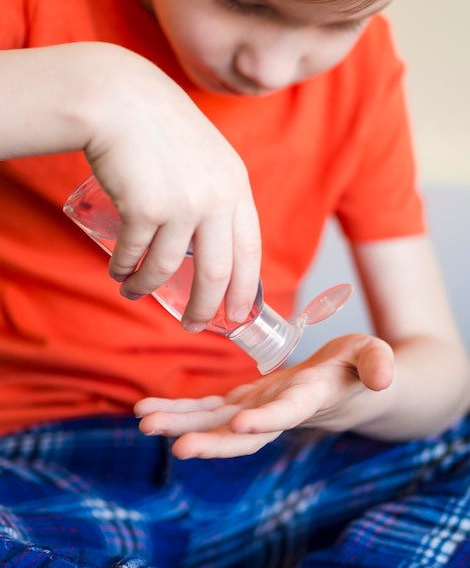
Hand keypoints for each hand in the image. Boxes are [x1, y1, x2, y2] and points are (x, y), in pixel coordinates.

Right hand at [81, 43, 260, 329]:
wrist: (121, 98)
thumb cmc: (161, 128)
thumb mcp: (207, 156)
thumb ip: (217, 195)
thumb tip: (210, 248)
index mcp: (236, 186)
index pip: (250, 250)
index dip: (246, 289)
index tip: (238, 315)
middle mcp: (216, 197)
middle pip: (218, 272)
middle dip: (204, 306)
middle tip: (192, 325)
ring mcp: (182, 203)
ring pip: (167, 268)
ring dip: (147, 286)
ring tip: (133, 290)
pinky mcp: (146, 207)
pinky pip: (135, 254)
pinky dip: (125, 269)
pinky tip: (118, 272)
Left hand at [134, 334, 393, 457]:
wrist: (345, 386)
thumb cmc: (362, 367)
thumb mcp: (375, 355)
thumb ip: (379, 363)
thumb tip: (385, 376)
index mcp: (311, 399)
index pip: (290, 413)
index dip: (269, 419)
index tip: (243, 424)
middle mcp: (279, 412)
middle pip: (244, 433)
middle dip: (212, 439)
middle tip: (175, 445)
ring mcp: (259, 409)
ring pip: (217, 423)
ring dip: (182, 423)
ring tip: (143, 421)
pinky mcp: (245, 401)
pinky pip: (208, 409)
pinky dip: (180, 410)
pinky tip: (147, 411)